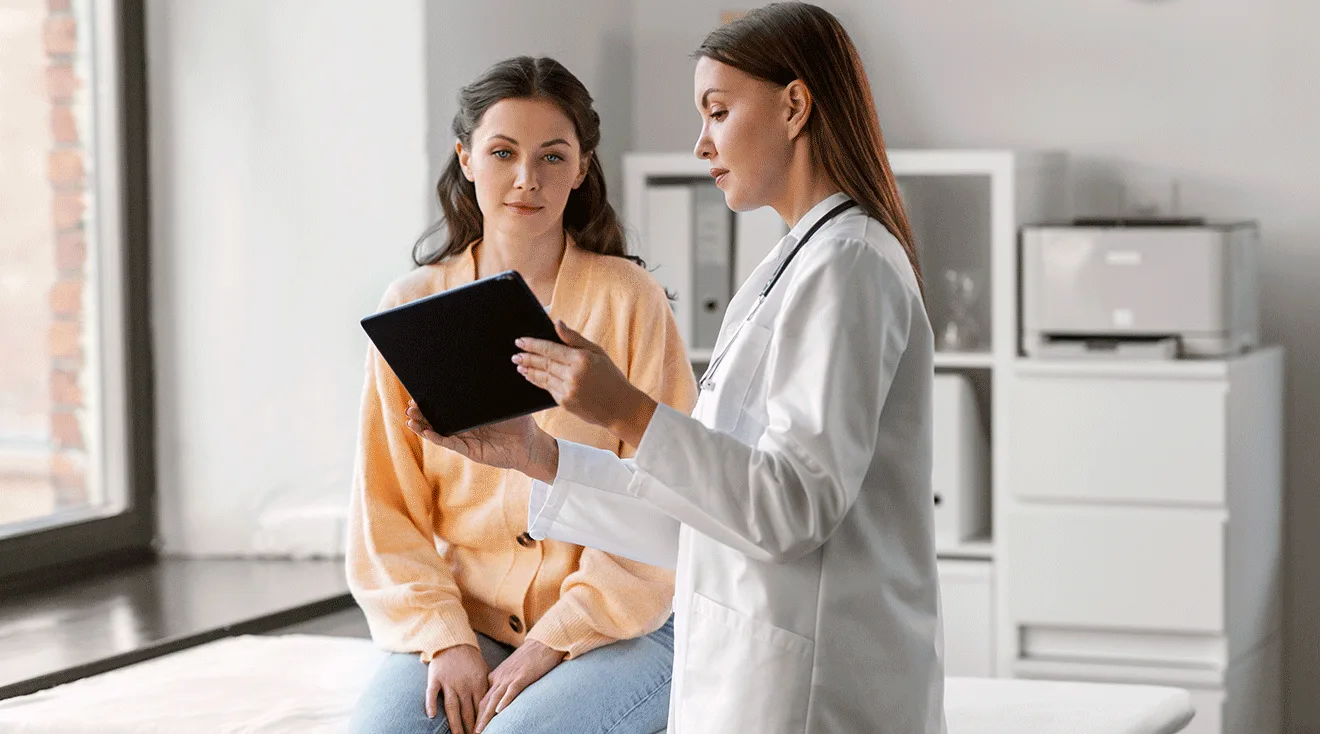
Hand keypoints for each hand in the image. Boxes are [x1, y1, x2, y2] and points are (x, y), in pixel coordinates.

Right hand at [406, 402, 558, 482]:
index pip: (447, 406)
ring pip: (439, 432)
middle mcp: (465, 427)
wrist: (531, 444)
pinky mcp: (470, 450)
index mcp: (471, 414)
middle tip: (409, 406)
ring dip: (423, 426)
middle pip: (437, 419)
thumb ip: (492, 390)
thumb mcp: (504, 402)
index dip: (431, 401)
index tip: (417, 394)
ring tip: (410, 419)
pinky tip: (427, 432)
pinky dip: (437, 438)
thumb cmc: (520, 422)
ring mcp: (466, 439)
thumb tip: (482, 370)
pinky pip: (450, 444)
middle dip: (421, 413)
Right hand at [426, 644, 489, 733]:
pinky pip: (432, 692)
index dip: (481, 723)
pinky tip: (431, 715)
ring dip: (454, 724)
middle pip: (467, 712)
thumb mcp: (484, 671)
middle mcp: (464, 685)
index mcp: (478, 684)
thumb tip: (494, 704)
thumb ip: (488, 687)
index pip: (481, 709)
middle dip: (469, 728)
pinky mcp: (436, 678)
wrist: (454, 641)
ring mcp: (449, 682)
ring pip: (452, 707)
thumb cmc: (470, 659)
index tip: (482, 733)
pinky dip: (431, 703)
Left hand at [474, 639, 565, 732]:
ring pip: (495, 699)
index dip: (476, 714)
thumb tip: (500, 699)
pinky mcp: (523, 676)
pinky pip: (512, 690)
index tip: (472, 727)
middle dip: (477, 720)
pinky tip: (499, 711)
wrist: (543, 642)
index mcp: (496, 676)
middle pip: (485, 701)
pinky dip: (505, 701)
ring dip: (486, 716)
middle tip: (472, 733)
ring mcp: (511, 677)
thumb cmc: (530, 657)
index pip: (482, 698)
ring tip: (480, 730)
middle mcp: (500, 677)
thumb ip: (505, 683)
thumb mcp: (512, 671)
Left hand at [514, 321, 657, 446]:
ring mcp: (567, 390)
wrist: (620, 407)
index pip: (550, 349)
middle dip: (527, 358)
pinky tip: (532, 377)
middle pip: (543, 363)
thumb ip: (574, 338)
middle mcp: (572, 375)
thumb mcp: (597, 352)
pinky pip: (548, 389)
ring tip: (520, 365)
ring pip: (543, 377)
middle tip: (515, 354)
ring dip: (529, 371)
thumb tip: (557, 323)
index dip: (533, 345)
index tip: (520, 341)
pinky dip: (539, 382)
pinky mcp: (565, 402)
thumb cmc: (611, 376)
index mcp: (581, 359)